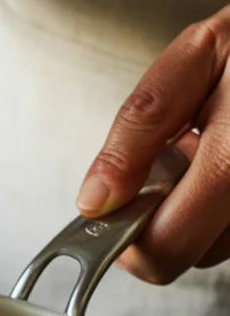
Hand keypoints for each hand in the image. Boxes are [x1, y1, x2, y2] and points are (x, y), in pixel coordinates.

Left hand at [77, 6, 229, 283]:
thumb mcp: (192, 60)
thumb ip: (139, 129)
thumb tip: (97, 199)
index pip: (170, 241)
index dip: (129, 240)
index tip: (114, 211)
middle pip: (190, 254)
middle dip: (162, 221)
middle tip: (162, 168)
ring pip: (215, 247)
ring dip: (193, 211)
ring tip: (202, 153)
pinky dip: (217, 205)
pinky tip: (223, 160)